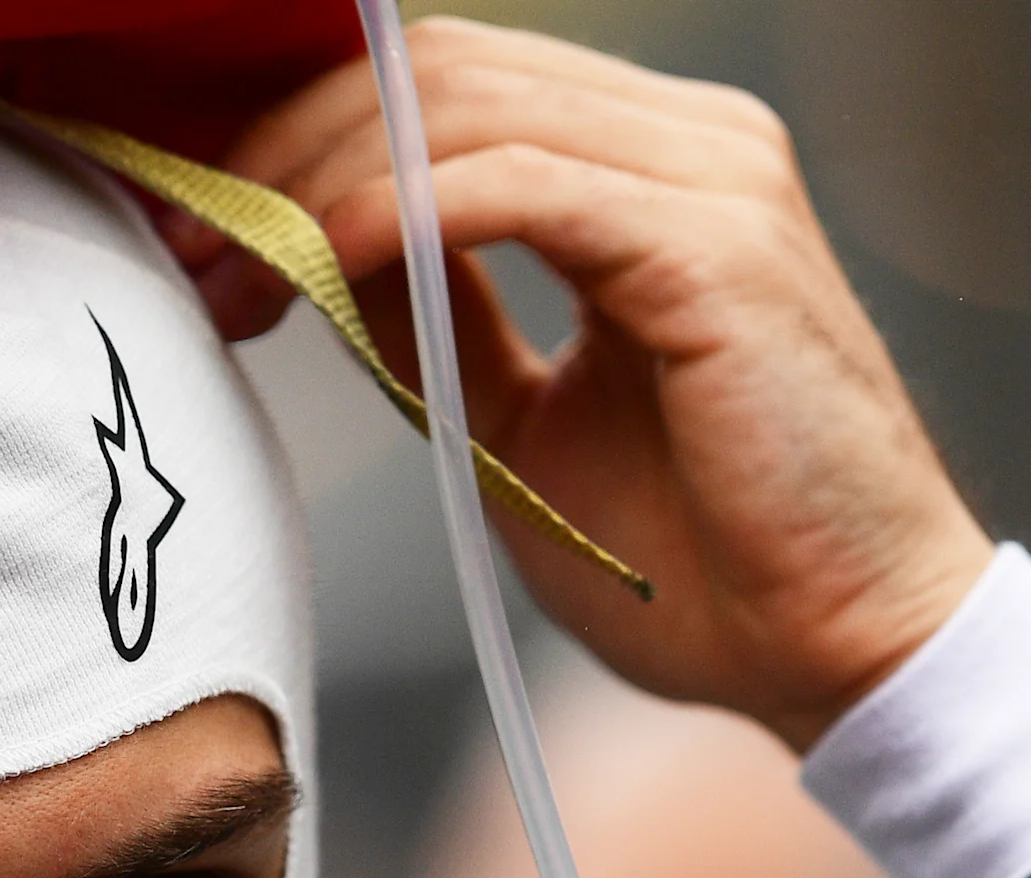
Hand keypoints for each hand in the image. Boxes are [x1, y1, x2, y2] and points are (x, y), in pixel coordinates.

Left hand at [192, 18, 992, 750]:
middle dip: (283, 149)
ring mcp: (712, 179)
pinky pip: (517, 185)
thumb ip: (435, 321)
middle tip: (187, 244)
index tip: (199, 229)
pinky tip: (322, 265)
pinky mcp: (714, 246)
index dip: (301, 137)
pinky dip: (398, 213)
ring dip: (316, 183)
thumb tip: (317, 254)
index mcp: (652, 167)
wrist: (843, 653)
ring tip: (235, 268)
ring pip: (460, 108)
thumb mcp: (519, 422)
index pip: (444, 85)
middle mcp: (691, 142)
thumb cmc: (704, 563)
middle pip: (436, 71)